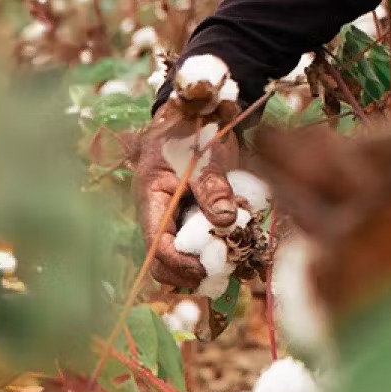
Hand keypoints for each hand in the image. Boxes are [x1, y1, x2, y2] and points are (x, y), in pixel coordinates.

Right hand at [136, 115, 246, 294]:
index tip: (207, 268)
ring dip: (204, 266)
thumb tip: (226, 220)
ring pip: (180, 258)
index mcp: (151, 199)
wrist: (195, 118)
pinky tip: (239, 249)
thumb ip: (213, 186)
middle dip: (190, 274)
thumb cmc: (193, 133)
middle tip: (223, 273)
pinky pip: (198, 244)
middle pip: (163, 262)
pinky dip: (217, 251)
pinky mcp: (190, 219)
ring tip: (235, 264)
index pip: (156, 245)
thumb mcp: (204, 155)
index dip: (179, 263)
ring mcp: (173, 219)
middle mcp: (158, 215)